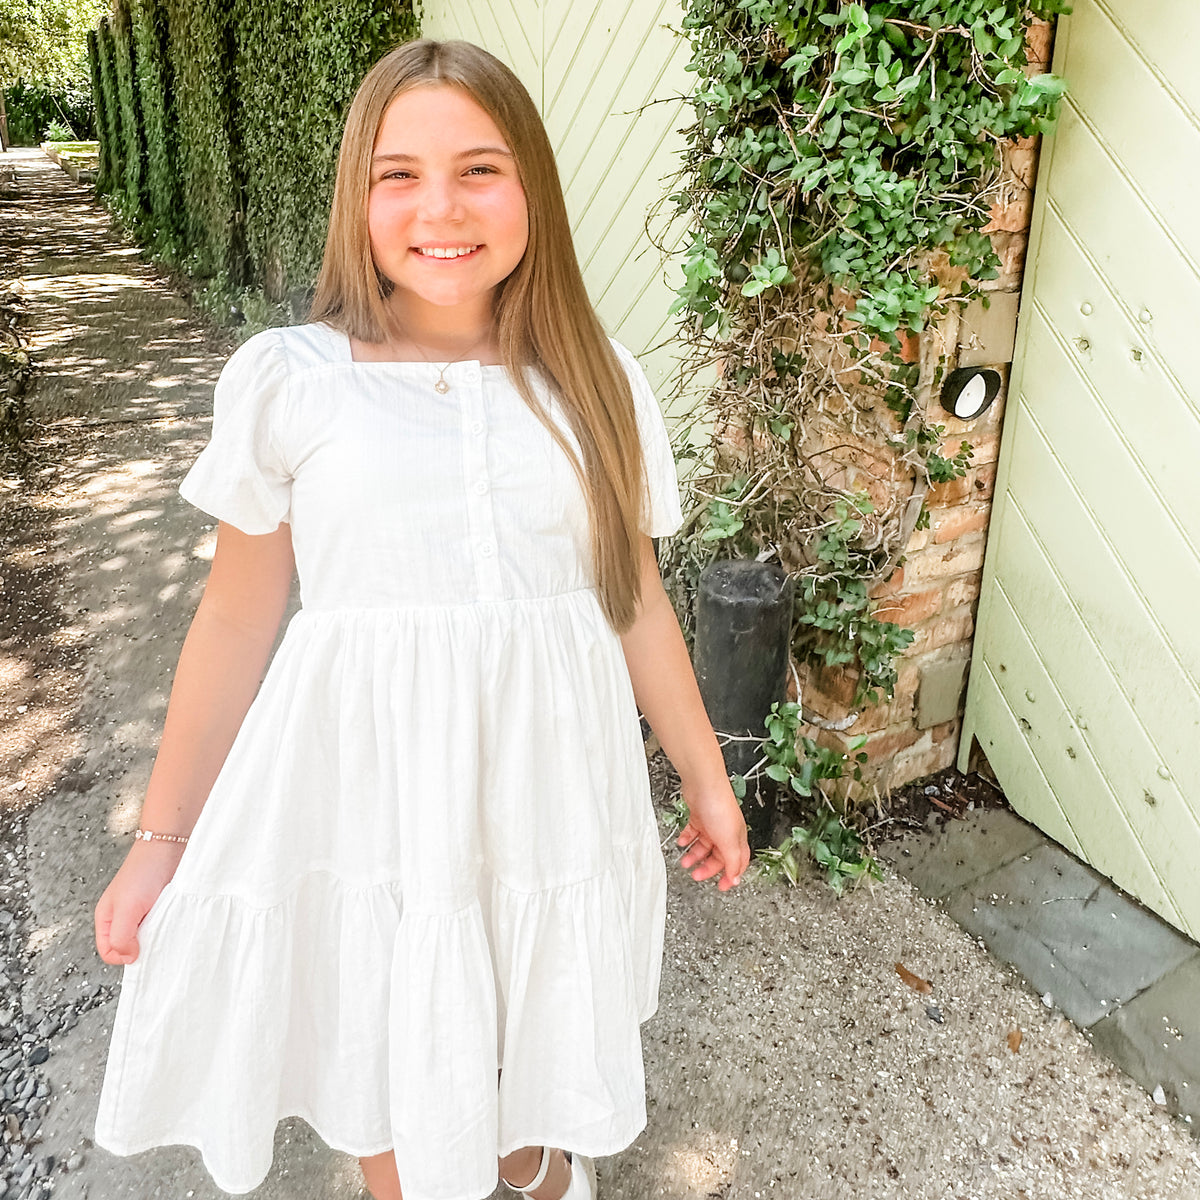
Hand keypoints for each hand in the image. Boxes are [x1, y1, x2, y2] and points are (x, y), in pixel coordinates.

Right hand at [94, 840, 185, 964]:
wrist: (170, 845)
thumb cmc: (144, 871)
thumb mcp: (126, 908)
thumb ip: (121, 936)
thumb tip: (128, 957)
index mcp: (107, 919)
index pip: (109, 951)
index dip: (123, 955)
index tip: (140, 949)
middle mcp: (124, 918)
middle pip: (129, 947)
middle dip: (142, 947)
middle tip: (155, 935)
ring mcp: (143, 913)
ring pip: (148, 938)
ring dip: (158, 936)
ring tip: (165, 924)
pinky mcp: (161, 907)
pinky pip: (163, 926)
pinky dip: (168, 926)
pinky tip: (174, 920)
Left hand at [675, 777, 750, 891]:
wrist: (703, 784)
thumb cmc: (719, 806)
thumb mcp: (729, 840)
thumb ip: (732, 861)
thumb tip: (736, 878)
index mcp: (736, 838)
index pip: (738, 862)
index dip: (731, 875)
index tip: (723, 887)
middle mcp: (725, 832)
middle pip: (718, 856)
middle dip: (707, 868)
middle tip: (696, 875)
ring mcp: (712, 824)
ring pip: (704, 846)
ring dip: (694, 855)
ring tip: (684, 862)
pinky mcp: (699, 816)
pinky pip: (693, 832)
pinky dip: (687, 839)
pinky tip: (682, 842)